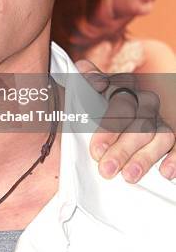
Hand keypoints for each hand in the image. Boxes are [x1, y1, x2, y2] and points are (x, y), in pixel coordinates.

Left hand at [75, 59, 175, 182]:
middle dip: (122, 148)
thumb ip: (84, 78)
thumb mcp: (85, 88)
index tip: (96, 149)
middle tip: (105, 168)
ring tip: (128, 176)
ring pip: (160, 135)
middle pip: (139, 123)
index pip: (121, 103)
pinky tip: (165, 172)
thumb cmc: (93, 101)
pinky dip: (174, 159)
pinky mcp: (168, 136)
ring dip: (144, 157)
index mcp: (124, 85)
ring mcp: (158, 119)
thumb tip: (89, 75)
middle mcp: (144, 101)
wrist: (107, 110)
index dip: (109, 127)